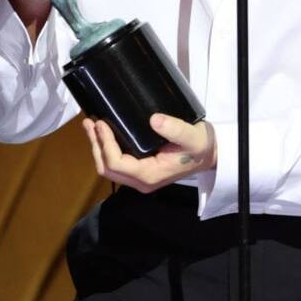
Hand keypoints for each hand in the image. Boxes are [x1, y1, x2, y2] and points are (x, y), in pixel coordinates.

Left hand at [83, 113, 217, 192]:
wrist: (209, 155)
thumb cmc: (201, 146)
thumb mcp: (192, 135)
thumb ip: (174, 128)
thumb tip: (154, 120)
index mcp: (150, 174)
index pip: (117, 163)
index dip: (105, 144)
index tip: (101, 124)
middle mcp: (142, 181)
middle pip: (107, 169)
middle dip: (96, 146)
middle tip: (90, 123)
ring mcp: (140, 179)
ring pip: (109, 169)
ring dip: (98, 148)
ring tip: (91, 126)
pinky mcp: (140, 173)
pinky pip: (117, 165)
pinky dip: (106, 150)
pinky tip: (103, 135)